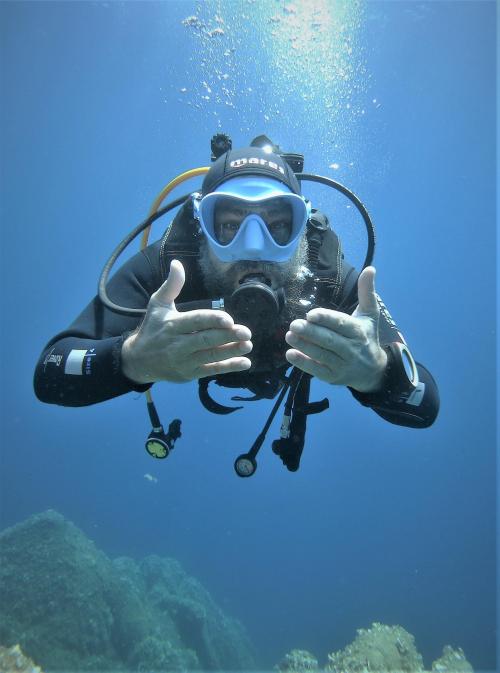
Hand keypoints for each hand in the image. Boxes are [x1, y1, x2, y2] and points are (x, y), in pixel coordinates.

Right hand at [121, 259, 251, 383]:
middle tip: (246, 332)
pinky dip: (228, 367)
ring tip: (248, 345)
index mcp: (172, 324)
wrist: (139, 361)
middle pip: (205, 340)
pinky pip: (211, 370)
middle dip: (226, 336)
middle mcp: (178, 344)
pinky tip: (245, 363)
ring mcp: (185, 361)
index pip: (195, 321)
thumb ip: (171, 286)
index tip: (229, 319)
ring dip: (231, 351)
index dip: (212, 320)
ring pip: (210, 356)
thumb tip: (177, 264)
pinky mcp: (190, 374)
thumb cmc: (153, 328)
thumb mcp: (158, 305)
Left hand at [285, 266, 387, 391]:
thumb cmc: (367, 336)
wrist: (373, 371)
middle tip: (294, 324)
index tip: (311, 314)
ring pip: (322, 355)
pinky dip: (303, 363)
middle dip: (311, 333)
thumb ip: (367, 292)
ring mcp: (342, 365)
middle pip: (330, 341)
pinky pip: (317, 370)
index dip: (326, 319)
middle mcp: (352, 349)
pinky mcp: (333, 377)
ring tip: (289, 335)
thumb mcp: (369, 315)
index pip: (341, 324)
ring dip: (304, 346)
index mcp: (359, 332)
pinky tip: (290, 354)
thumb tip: (370, 268)